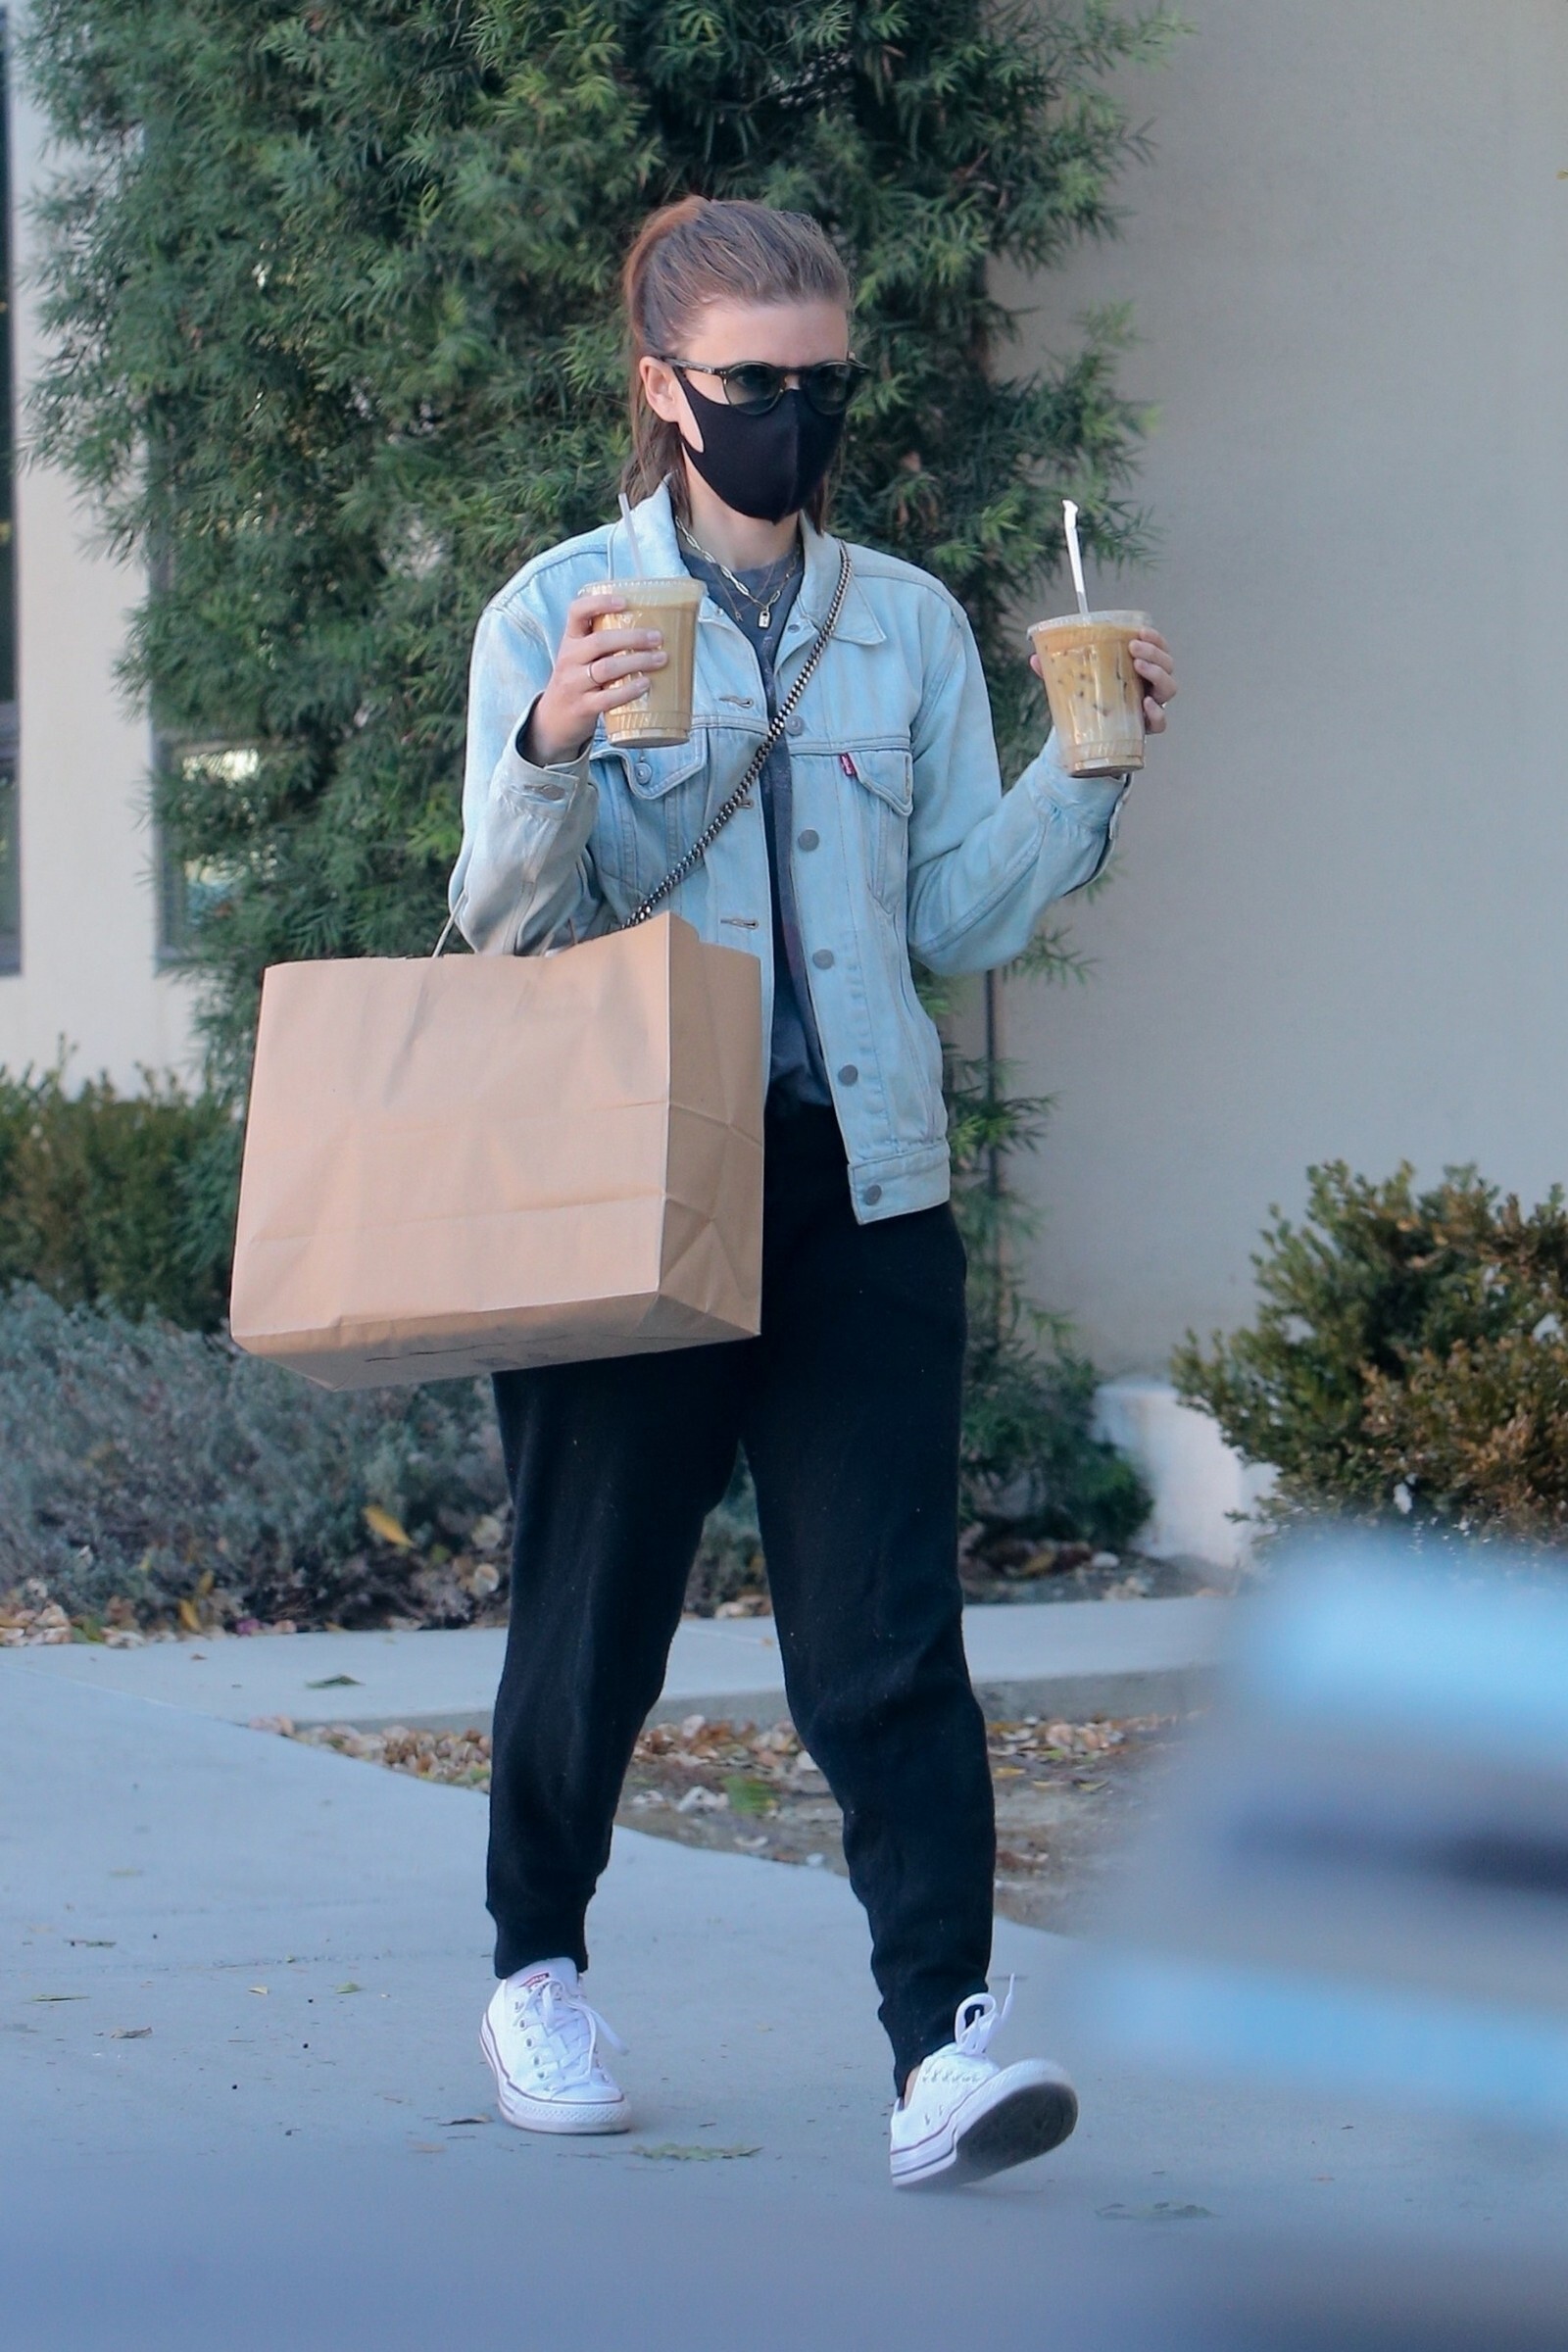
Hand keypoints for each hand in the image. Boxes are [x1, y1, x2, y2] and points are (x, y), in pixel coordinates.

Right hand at [521, 591, 668, 766]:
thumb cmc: (578, 682)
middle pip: (600, 641)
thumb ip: (604, 644)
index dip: (599, 603)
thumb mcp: (581, 658)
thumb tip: (652, 632)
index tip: (625, 602)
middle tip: (658, 637)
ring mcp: (574, 684)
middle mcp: (569, 658)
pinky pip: (607, 698)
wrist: (553, 719)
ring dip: (637, 662)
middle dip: (633, 637)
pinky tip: (645, 684)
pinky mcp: (582, 707)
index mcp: (570, 640)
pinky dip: (629, 690)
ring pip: (606, 668)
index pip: (577, 611)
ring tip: (660, 659)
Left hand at [1028, 626, 1178, 734]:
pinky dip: (1157, 713)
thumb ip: (1057, 671)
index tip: (1140, 632)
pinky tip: (1146, 705)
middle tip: (1134, 648)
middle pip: (1167, 665)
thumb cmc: (1089, 702)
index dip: (1155, 639)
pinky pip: (1160, 722)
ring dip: (1157, 674)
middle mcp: (1149, 686)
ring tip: (1138, 666)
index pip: (1157, 649)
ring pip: (1169, 688)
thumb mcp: (1075, 682)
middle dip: (1154, 652)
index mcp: (1137, 669)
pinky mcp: (1145, 729)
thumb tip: (1035, 659)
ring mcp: (1150, 706)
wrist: (1087, 737)